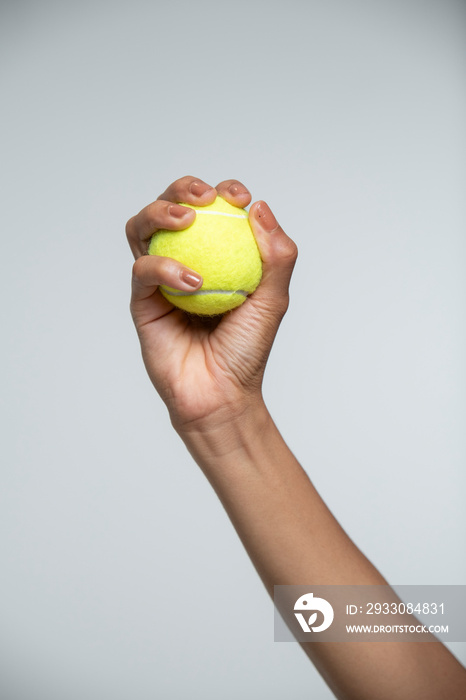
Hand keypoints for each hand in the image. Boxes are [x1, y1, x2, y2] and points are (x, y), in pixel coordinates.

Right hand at [126, 176, 296, 434]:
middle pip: (170, 208)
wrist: (221, 393)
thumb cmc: (247, 349)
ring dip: (160, 213)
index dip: (223, 191)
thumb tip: (261, 207)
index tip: (240, 197)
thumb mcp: (274, 300)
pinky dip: (164, 267)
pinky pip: (142, 270)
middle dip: (182, 188)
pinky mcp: (141, 301)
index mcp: (216, 255)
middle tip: (204, 197)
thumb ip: (276, 256)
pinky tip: (192, 281)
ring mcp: (159, 280)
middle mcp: (184, 261)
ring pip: (142, 228)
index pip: (212, 210)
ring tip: (187, 219)